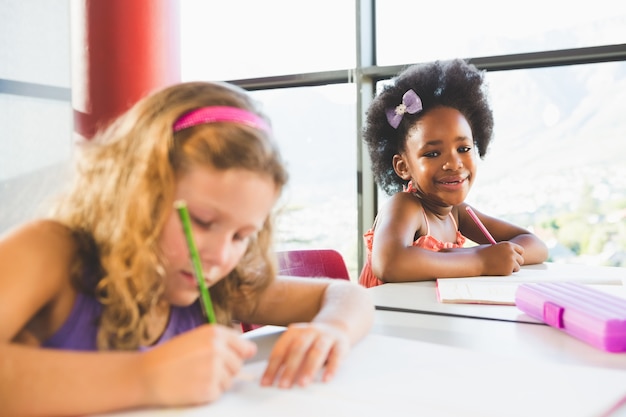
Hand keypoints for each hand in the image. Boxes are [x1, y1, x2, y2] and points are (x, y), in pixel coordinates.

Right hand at [138, 324, 256, 406]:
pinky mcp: (209, 388)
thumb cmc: (169, 357)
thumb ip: (223, 342)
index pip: (244, 347)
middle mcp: (217, 348)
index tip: (224, 359)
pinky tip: (191, 387)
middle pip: (238, 365)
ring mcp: (214, 369)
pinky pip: (218, 394)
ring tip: (194, 377)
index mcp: (215, 333)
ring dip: (216, 383)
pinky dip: (207, 394)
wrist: (146, 374)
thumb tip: (251, 351)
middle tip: (200, 370)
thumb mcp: (196, 339)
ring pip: (229, 381)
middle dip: (224, 370)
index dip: (237, 355)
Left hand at [260, 322, 349, 388]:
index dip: (272, 367)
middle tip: (283, 385)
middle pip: (298, 349)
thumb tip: (272, 379)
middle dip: (290, 368)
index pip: (280, 349)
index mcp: (294, 332)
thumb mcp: (297, 344)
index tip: (266, 383)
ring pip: (317, 351)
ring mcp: (326, 336)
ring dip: (309, 368)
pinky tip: (326, 379)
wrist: (336, 327)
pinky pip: (336, 356)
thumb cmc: (312, 341)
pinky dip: (331, 368)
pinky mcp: (341, 344)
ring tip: (303, 384)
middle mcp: (309, 331)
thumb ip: (286, 358)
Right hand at [477, 241, 524, 274]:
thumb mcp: (495, 248)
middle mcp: (512, 252)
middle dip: (515, 263)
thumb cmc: (482, 254)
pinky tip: (496, 270)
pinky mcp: (508, 270)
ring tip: (499, 267)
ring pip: (517, 267)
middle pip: (521, 259)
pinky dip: (505, 273)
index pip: (520, 250)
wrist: (475, 261)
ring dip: (510, 268)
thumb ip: (505, 250)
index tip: (513, 258)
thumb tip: (511, 255)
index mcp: (508, 245)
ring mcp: (511, 261)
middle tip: (506, 265)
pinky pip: (511, 273)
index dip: (517, 254)